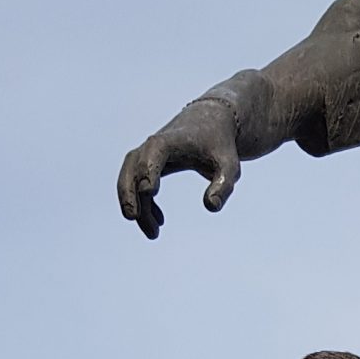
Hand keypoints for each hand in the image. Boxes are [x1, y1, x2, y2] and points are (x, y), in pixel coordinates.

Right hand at [117, 100, 240, 239]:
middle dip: (129, 193)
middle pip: (132, 168)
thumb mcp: (230, 166)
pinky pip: (137, 186)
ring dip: (136, 206)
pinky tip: (160, 222)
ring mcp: (146, 154)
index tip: (149, 192)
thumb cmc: (220, 146)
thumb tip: (210, 206)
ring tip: (154, 234)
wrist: (210, 124)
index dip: (149, 170)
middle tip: (133, 218)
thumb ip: (224, 186)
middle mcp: (152, 145)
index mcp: (170, 141)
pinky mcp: (147, 164)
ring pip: (130, 180)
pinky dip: (145, 205)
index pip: (154, 153)